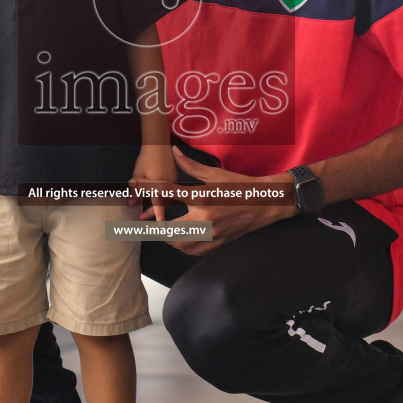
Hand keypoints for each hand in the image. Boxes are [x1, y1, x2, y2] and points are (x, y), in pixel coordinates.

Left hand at [129, 144, 177, 220]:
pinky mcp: (175, 177)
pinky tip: (155, 196)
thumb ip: (135, 191)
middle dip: (152, 212)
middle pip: (163, 203)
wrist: (158, 144)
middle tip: (141, 218)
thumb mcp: (137, 175)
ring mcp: (173, 181)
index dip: (159, 215)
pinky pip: (169, 191)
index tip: (161, 224)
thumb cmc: (146, 158)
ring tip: (145, 209)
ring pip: (167, 198)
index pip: (159, 204)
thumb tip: (131, 204)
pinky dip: (162, 196)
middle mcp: (168, 185)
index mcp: (158, 185)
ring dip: (157, 205)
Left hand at [160, 147, 295, 255]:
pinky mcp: (218, 243)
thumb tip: (174, 151)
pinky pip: (193, 251)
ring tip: (165, 230)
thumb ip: (191, 165)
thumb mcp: (215, 174)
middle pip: (168, 230)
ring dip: (169, 238)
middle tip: (150, 223)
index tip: (136, 187)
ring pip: (179, 245)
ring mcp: (211, 234)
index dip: (149, 188)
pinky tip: (183, 238)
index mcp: (201, 197)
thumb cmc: (241, 186)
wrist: (266, 203)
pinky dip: (183, 246)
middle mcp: (204, 219)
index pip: (167, 192)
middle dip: (156, 228)